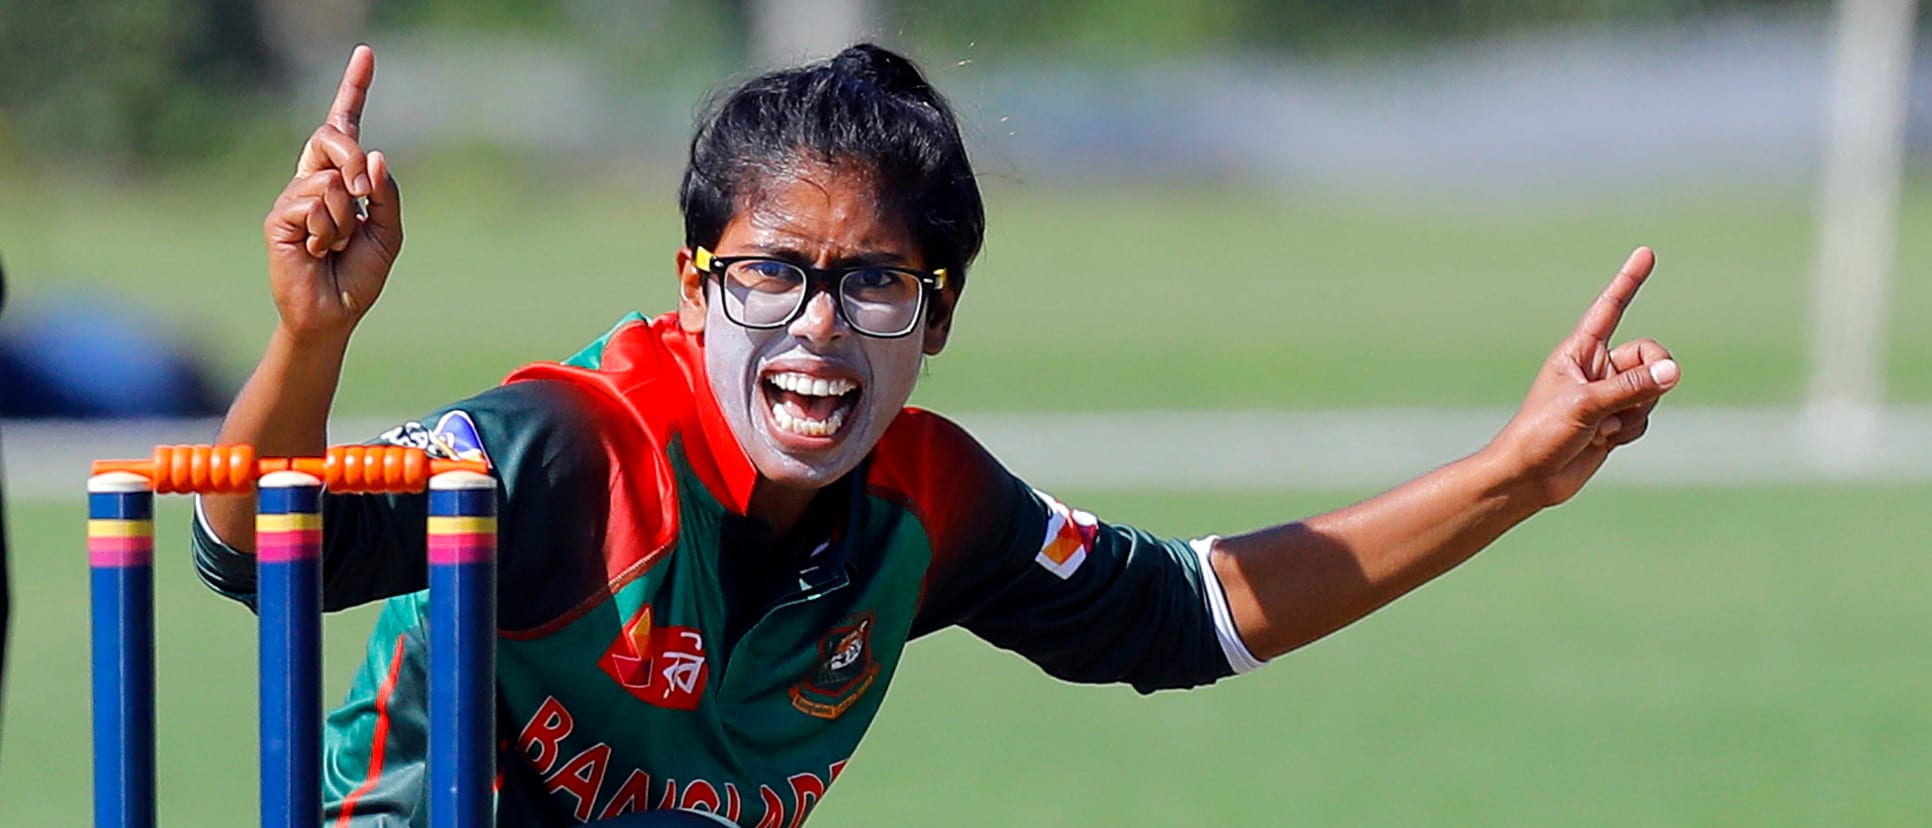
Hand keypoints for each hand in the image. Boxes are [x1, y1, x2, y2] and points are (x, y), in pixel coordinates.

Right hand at [264, 45, 402, 342]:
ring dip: (348, 220)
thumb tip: (372, 156)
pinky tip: (320, 251)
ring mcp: (293, 196)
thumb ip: (386, 193)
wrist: (334, 313)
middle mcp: (312, 179)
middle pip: (331, 135)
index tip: (367, 53)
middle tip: (363, 200)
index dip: (354, 88)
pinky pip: (316, 204)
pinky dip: (330, 231)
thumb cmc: (359, 274)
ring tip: (337, 245)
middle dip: (353, 161)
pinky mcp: (279, 217)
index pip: (344, 125)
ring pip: (332, 181)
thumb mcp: (389, 232)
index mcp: (341, 177)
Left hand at [1489, 247, 1680, 505]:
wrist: (1530, 477)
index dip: (1629, 281)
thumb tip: (1674, 371)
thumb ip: (1632, 387)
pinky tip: (1602, 441)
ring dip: (1634, 412)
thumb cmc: (1541, 433)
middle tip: (1624, 401)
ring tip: (1599, 427)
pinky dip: (1629, 430)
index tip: (1646, 252)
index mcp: (1579, 351)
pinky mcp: (1614, 419)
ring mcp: (1607, 394)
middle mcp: (1596, 367)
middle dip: (1649, 379)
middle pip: (1650, 356)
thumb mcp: (1586, 405)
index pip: (1610, 308)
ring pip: (1652, 391)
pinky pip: (1644, 417)